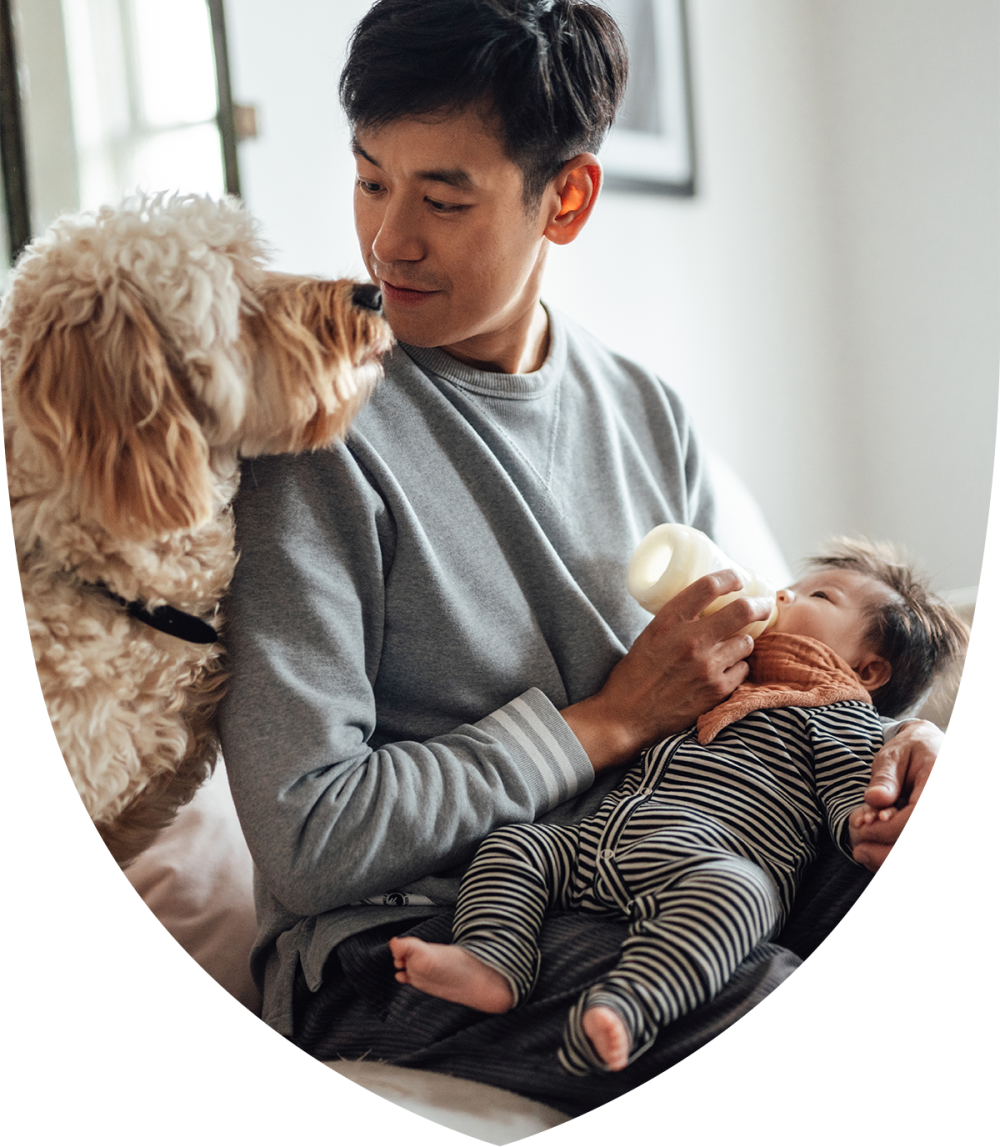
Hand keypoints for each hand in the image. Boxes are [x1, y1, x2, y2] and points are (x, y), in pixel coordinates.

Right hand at [561, 570, 772, 770]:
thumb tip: (706, 610)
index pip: (708, 586)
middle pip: (742, 610)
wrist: (626, 716)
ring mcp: (707, 666)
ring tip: (730, 647)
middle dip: (759, 605)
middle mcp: (690, 640)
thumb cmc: (634, 675)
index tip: (737, 578)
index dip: (729, 577)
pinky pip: (742, 669)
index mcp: (668, 621)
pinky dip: (736, 668)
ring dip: (742, 642)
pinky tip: (723, 671)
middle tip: (763, 605)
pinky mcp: (717, 689)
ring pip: (746, 642)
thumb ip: (676, 622)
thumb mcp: (649, 636)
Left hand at [851, 719, 943, 872]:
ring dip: (889, 858)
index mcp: (937, 784)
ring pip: (922, 851)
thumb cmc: (911, 751)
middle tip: (859, 851)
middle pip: (918, 840)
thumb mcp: (894, 755)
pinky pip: (915, 846)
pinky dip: (891, 856)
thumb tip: (875, 799)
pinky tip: (877, 855)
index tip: (863, 827)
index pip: (916, 816)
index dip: (889, 829)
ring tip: (864, 853)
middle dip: (888, 853)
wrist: (933, 749)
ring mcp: (947, 822)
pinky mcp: (936, 825)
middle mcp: (949, 807)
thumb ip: (886, 777)